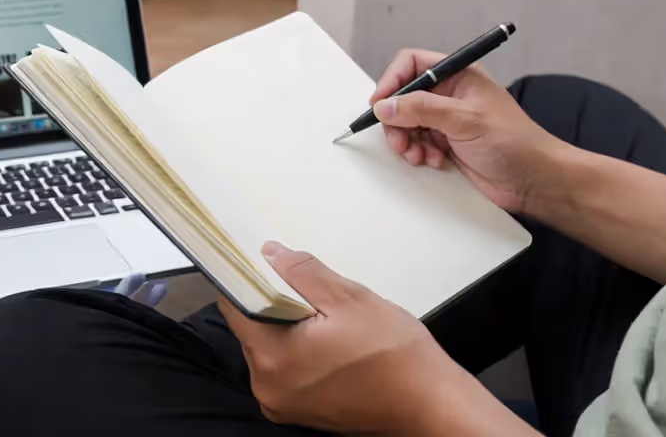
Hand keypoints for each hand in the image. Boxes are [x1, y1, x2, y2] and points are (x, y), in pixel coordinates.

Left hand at [220, 243, 522, 434]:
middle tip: (317, 301)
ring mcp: (283, 404)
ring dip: (291, 331)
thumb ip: (301, 272)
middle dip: (277, 308)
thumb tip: (270, 253)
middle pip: (252, 330)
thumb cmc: (396, 356)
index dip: (248, 281)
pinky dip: (302, 353)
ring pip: (271, 349)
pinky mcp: (301, 412)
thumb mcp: (349, 299)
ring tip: (331, 325)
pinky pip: (287, 370)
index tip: (264, 267)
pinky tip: (335, 347)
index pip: (235, 307)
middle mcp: (268, 387)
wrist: (430, 405)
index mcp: (271, 358)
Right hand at [369, 49, 565, 213]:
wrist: (534, 180)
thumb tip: (385, 105)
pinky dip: (417, 154)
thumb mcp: (465, 119)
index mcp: (458, 76)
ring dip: (406, 140)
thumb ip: (422, 109)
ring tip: (418, 155)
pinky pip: (416, 143)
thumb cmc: (514, 142)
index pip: (412, 64)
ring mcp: (446, 120)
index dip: (392, 81)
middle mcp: (449, 95)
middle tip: (400, 138)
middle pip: (403, 97)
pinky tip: (433, 161)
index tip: (381, 104)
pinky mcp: (445, 144)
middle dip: (396, 119)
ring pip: (406, 123)